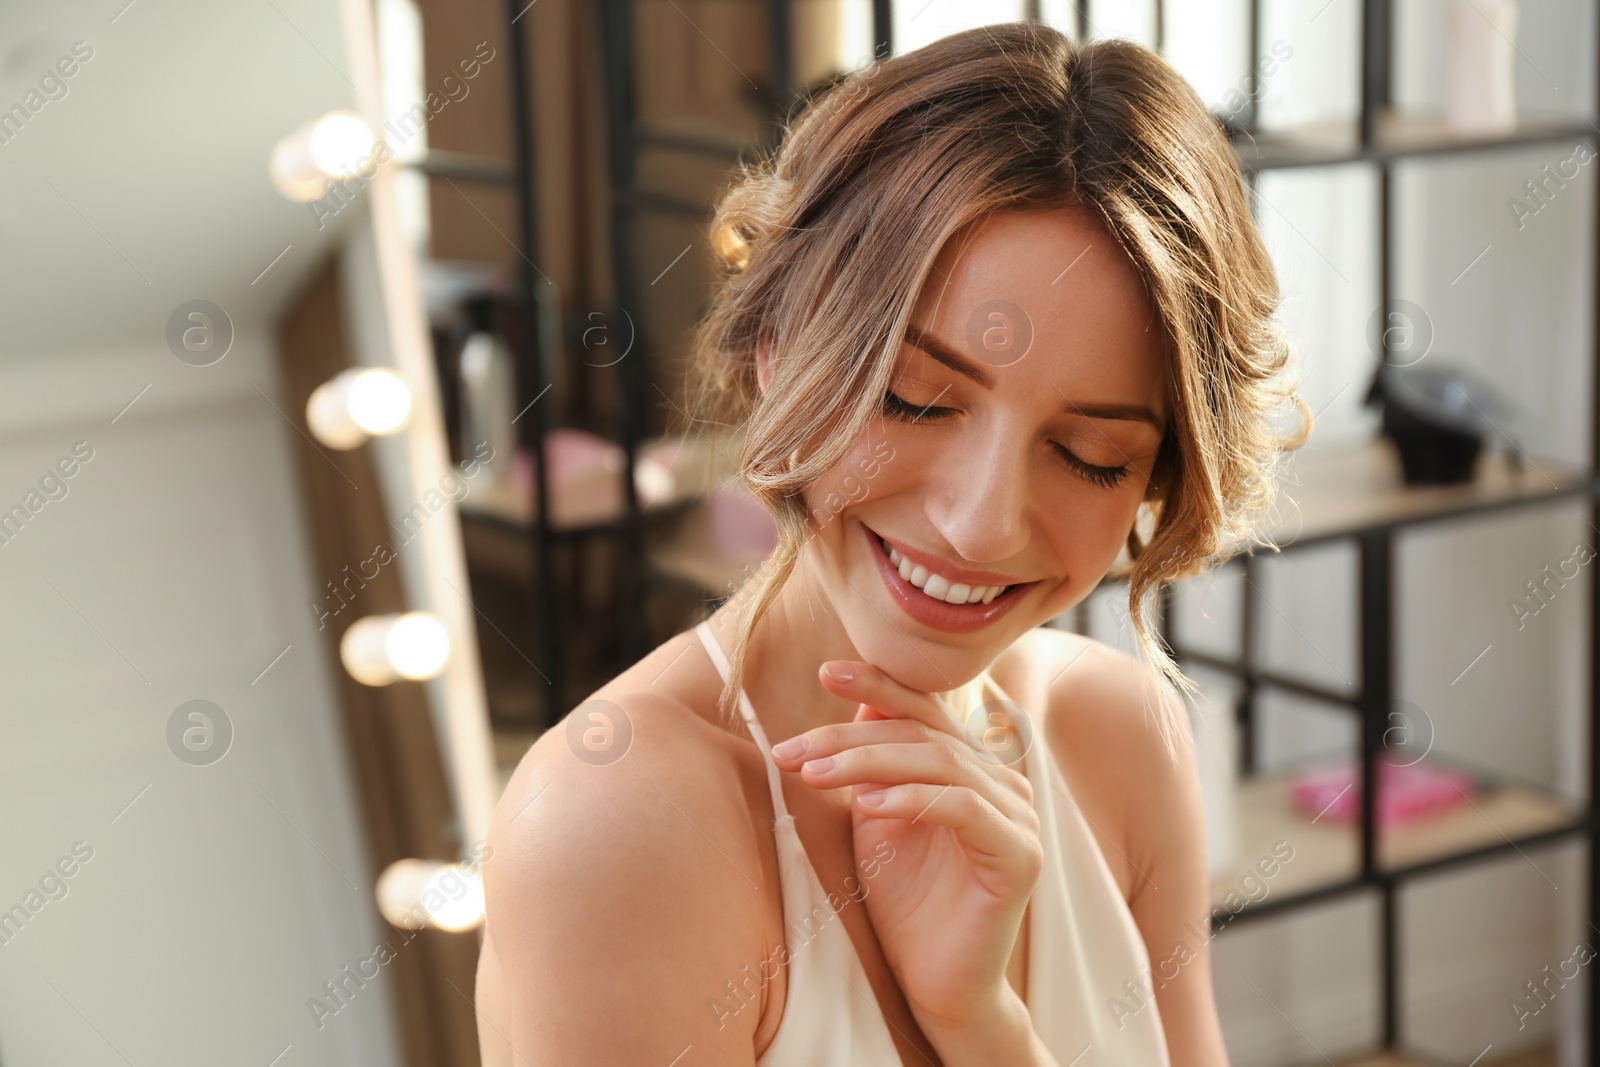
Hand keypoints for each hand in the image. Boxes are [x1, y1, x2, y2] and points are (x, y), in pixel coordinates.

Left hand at [768, 661, 1043, 1028]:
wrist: (937, 986)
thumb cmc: (905, 904)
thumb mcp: (878, 820)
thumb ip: (873, 766)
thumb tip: (856, 701)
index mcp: (973, 766)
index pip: (926, 710)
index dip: (879, 685)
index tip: (824, 671)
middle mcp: (1003, 781)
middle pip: (923, 734)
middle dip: (849, 736)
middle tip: (791, 749)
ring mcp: (1019, 816)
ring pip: (941, 762)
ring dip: (869, 763)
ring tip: (813, 775)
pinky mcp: (1021, 855)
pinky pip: (965, 809)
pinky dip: (913, 800)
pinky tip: (867, 806)